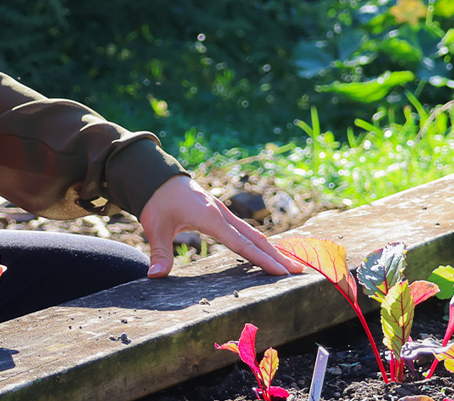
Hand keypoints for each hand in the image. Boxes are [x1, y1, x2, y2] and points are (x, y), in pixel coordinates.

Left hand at [137, 175, 304, 278]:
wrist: (157, 176)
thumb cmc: (157, 201)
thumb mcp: (155, 226)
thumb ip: (160, 252)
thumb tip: (155, 276)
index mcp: (211, 218)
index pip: (242, 244)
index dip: (262, 260)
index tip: (281, 272)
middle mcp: (222, 215)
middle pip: (256, 238)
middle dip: (277, 256)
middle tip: (298, 271)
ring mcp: (223, 213)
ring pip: (253, 233)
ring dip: (271, 249)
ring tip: (290, 264)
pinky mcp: (220, 214)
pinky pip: (245, 230)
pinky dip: (259, 242)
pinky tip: (266, 252)